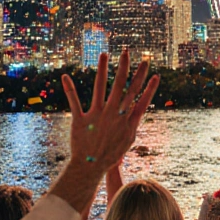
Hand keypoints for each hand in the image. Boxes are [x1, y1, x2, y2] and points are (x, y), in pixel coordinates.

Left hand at [60, 50, 159, 175]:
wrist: (92, 167)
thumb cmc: (111, 154)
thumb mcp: (128, 139)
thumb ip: (133, 123)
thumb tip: (139, 110)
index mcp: (126, 121)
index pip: (140, 99)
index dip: (148, 86)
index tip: (154, 73)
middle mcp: (113, 115)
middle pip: (121, 87)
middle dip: (125, 68)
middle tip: (127, 52)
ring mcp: (97, 116)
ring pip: (100, 88)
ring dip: (102, 70)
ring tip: (103, 55)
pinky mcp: (81, 121)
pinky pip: (74, 102)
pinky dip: (69, 89)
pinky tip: (65, 76)